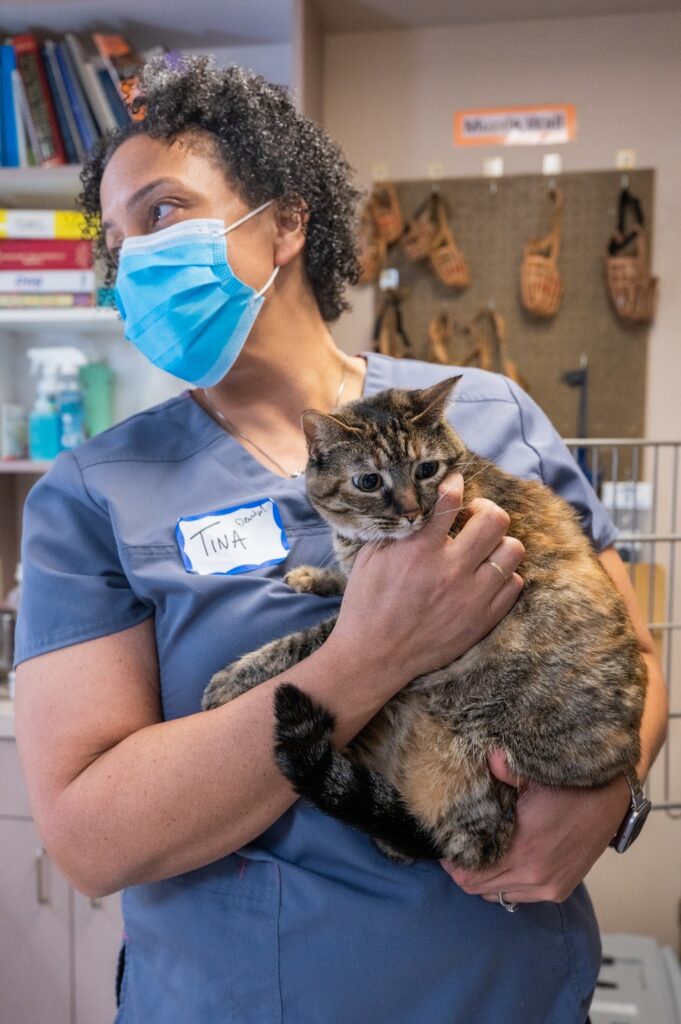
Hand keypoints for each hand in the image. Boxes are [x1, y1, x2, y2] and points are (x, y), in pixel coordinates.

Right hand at [329, 471, 524, 693]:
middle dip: (484, 510)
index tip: (455, 484)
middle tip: (472, 518)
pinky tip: (483, 577)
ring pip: (513, 550)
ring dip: (498, 543)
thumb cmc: (367, 603)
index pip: (451, 502)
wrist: (375, 656)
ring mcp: (472, 596)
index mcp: (419, 550)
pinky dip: (502, 575)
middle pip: (495, 519)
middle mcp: (450, 570)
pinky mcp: (483, 619)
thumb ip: (398, 527)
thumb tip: (420, 502)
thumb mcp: (371, 557)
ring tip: (481, 549)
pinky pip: (514, 583)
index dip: (455, 485)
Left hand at [440, 752, 631, 903]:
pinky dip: (507, 885)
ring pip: (499, 895)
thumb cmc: (568, 786)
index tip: (446, 848)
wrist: (610, 800)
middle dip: (464, 872)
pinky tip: (504, 864)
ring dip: (485, 880)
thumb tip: (483, 756)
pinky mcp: (559, 890)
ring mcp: (548, 887)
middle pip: (480, 889)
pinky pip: (520, 897)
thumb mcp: (533, 775)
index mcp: (522, 851)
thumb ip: (503, 769)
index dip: (453, 864)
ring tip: (479, 857)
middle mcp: (533, 876)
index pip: (470, 876)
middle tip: (458, 853)